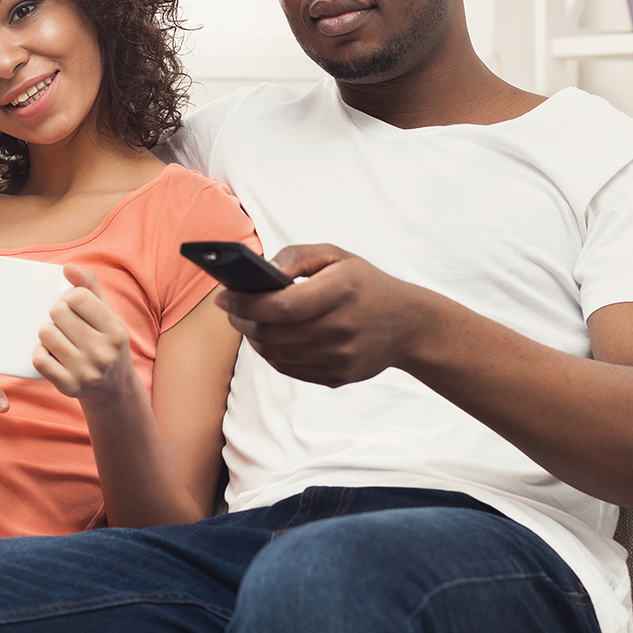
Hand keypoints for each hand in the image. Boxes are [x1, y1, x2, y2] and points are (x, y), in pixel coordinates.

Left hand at [34, 265, 136, 399]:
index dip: (69, 297)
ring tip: (60, 339)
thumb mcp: (107, 314)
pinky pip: (39, 359)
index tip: (73, 306)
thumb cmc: (106, 342)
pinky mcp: (69, 386)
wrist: (114, 389)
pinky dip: (40, 353)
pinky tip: (51, 353)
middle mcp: (103, 352)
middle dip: (57, 314)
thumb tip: (68, 267)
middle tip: (65, 324)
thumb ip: (90, 286)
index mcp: (116, 330)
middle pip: (58, 312)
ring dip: (48, 333)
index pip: (78, 296)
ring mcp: (86, 371)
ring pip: (45, 333)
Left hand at [215, 244, 430, 387]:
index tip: (224, 296)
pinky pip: (290, 369)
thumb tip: (261, 272)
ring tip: (247, 320)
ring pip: (277, 353)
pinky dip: (271, 354)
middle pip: (274, 333)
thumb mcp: (335, 255)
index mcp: (341, 290)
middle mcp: (342, 327)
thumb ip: (295, 257)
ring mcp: (341, 356)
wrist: (408, 325)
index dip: (246, 303)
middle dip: (243, 320)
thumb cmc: (363, 284)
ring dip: (254, 337)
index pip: (282, 305)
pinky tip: (268, 337)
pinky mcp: (338, 377)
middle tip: (230, 308)